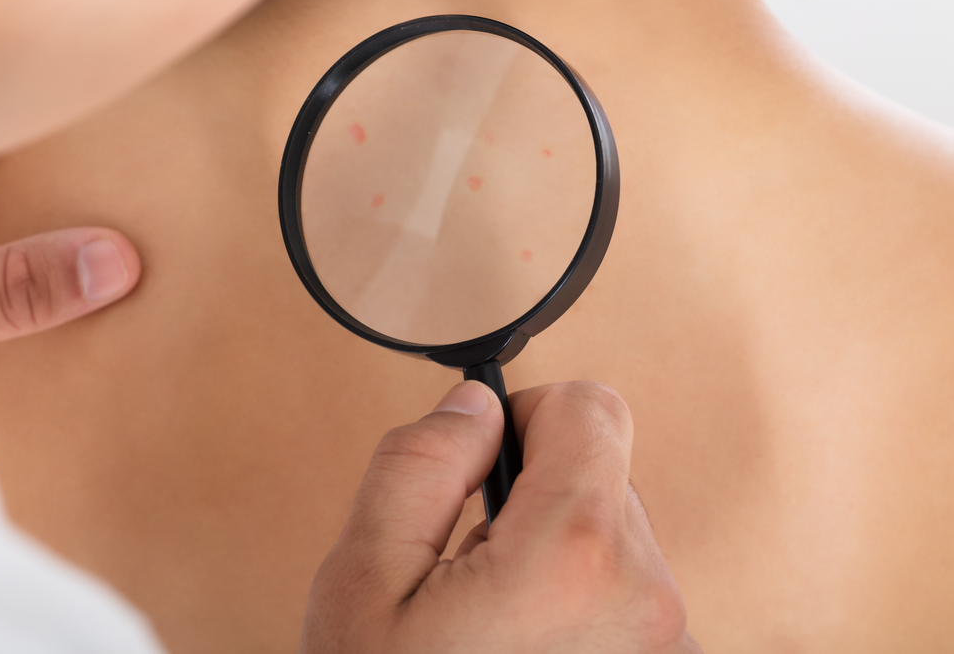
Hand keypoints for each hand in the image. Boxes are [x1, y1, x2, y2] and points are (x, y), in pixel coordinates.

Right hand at [302, 380, 700, 652]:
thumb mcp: (363, 579)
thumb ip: (420, 464)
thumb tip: (474, 405)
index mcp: (571, 555)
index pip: (594, 409)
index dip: (530, 414)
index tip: (491, 459)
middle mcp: (646, 601)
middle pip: (606, 475)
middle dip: (539, 497)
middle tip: (474, 565)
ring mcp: (671, 649)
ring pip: (617, 538)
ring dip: (559, 556)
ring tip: (498, 620)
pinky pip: (631, 599)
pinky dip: (584, 606)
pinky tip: (528, 650)